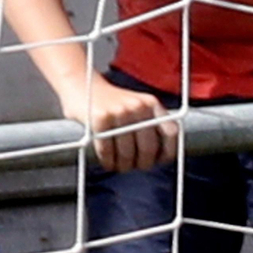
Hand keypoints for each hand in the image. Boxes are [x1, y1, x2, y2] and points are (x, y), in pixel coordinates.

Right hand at [58, 74, 178, 172]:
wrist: (81, 85)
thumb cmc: (111, 102)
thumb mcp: (137, 106)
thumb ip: (149, 123)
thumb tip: (161, 155)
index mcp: (152, 104)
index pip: (171, 132)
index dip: (168, 151)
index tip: (160, 161)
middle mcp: (138, 106)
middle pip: (149, 147)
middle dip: (142, 163)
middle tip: (135, 167)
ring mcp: (119, 112)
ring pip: (127, 152)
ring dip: (124, 165)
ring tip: (120, 167)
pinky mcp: (99, 119)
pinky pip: (107, 150)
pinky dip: (108, 162)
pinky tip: (108, 163)